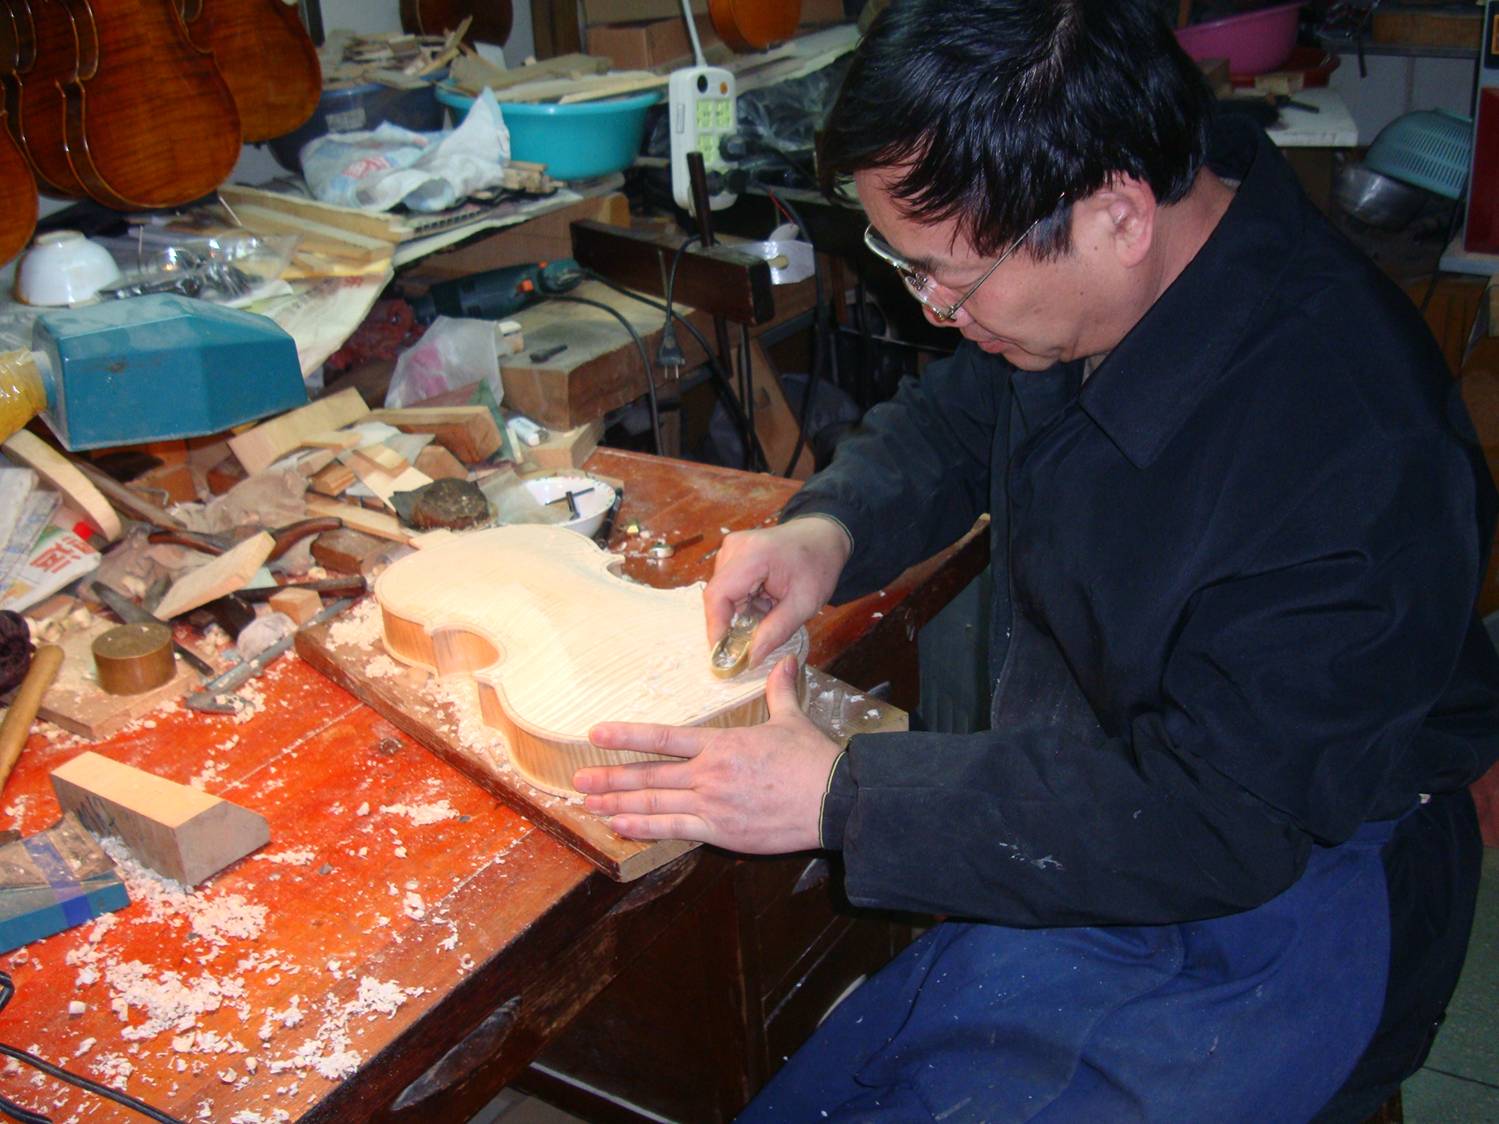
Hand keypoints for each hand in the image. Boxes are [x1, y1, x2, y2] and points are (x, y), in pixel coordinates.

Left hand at [575, 656, 841, 853]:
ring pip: (654, 804)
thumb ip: (779, 691)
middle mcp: (708, 773)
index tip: (596, 733)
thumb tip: (785, 661)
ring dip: (618, 803)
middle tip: (578, 778)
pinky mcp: (720, 831)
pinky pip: (673, 830)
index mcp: (721, 744)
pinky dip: (643, 828)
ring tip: (589, 803)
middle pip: (649, 775)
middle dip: (610, 777)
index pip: (664, 737)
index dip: (627, 735)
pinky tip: (621, 827)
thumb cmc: (813, 760)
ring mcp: (711, 804)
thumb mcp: (792, 719)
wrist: (833, 799)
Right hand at [704, 516, 851, 667]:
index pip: (718, 595)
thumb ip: (777, 631)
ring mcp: (731, 547)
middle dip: (733, 622)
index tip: (723, 655)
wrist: (823, 536)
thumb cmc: (818, 566)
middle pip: (718, 596)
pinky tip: (764, 599)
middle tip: (756, 637)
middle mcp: (735, 548)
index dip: (715, 627)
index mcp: (753, 555)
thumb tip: (750, 658)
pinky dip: (743, 601)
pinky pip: (728, 586)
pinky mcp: (732, 552)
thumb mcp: (805, 603)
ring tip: (769, 609)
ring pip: (722, 594)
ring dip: (740, 612)